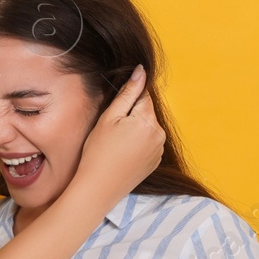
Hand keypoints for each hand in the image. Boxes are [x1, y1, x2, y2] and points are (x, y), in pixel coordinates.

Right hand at [72, 66, 164, 206]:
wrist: (98, 188)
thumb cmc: (98, 152)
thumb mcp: (109, 118)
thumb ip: (128, 93)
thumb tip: (141, 71)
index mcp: (148, 120)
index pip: (143, 96)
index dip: (127, 102)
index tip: (114, 114)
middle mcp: (159, 134)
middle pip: (146, 112)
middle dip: (131, 116)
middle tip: (111, 131)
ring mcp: (159, 150)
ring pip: (147, 128)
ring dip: (135, 130)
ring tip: (116, 144)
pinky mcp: (155, 162)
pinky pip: (149, 143)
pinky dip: (138, 144)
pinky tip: (123, 154)